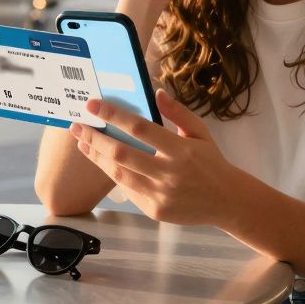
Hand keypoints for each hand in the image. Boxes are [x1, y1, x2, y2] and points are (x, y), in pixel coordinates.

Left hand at [69, 89, 239, 225]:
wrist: (227, 201)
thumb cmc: (211, 162)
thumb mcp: (200, 132)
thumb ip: (178, 112)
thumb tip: (156, 92)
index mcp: (180, 150)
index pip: (140, 129)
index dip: (114, 116)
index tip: (92, 105)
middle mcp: (168, 173)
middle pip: (121, 154)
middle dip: (95, 138)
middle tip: (77, 126)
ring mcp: (160, 195)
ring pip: (118, 175)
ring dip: (97, 158)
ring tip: (82, 144)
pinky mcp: (154, 211)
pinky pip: (128, 191)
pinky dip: (113, 176)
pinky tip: (103, 162)